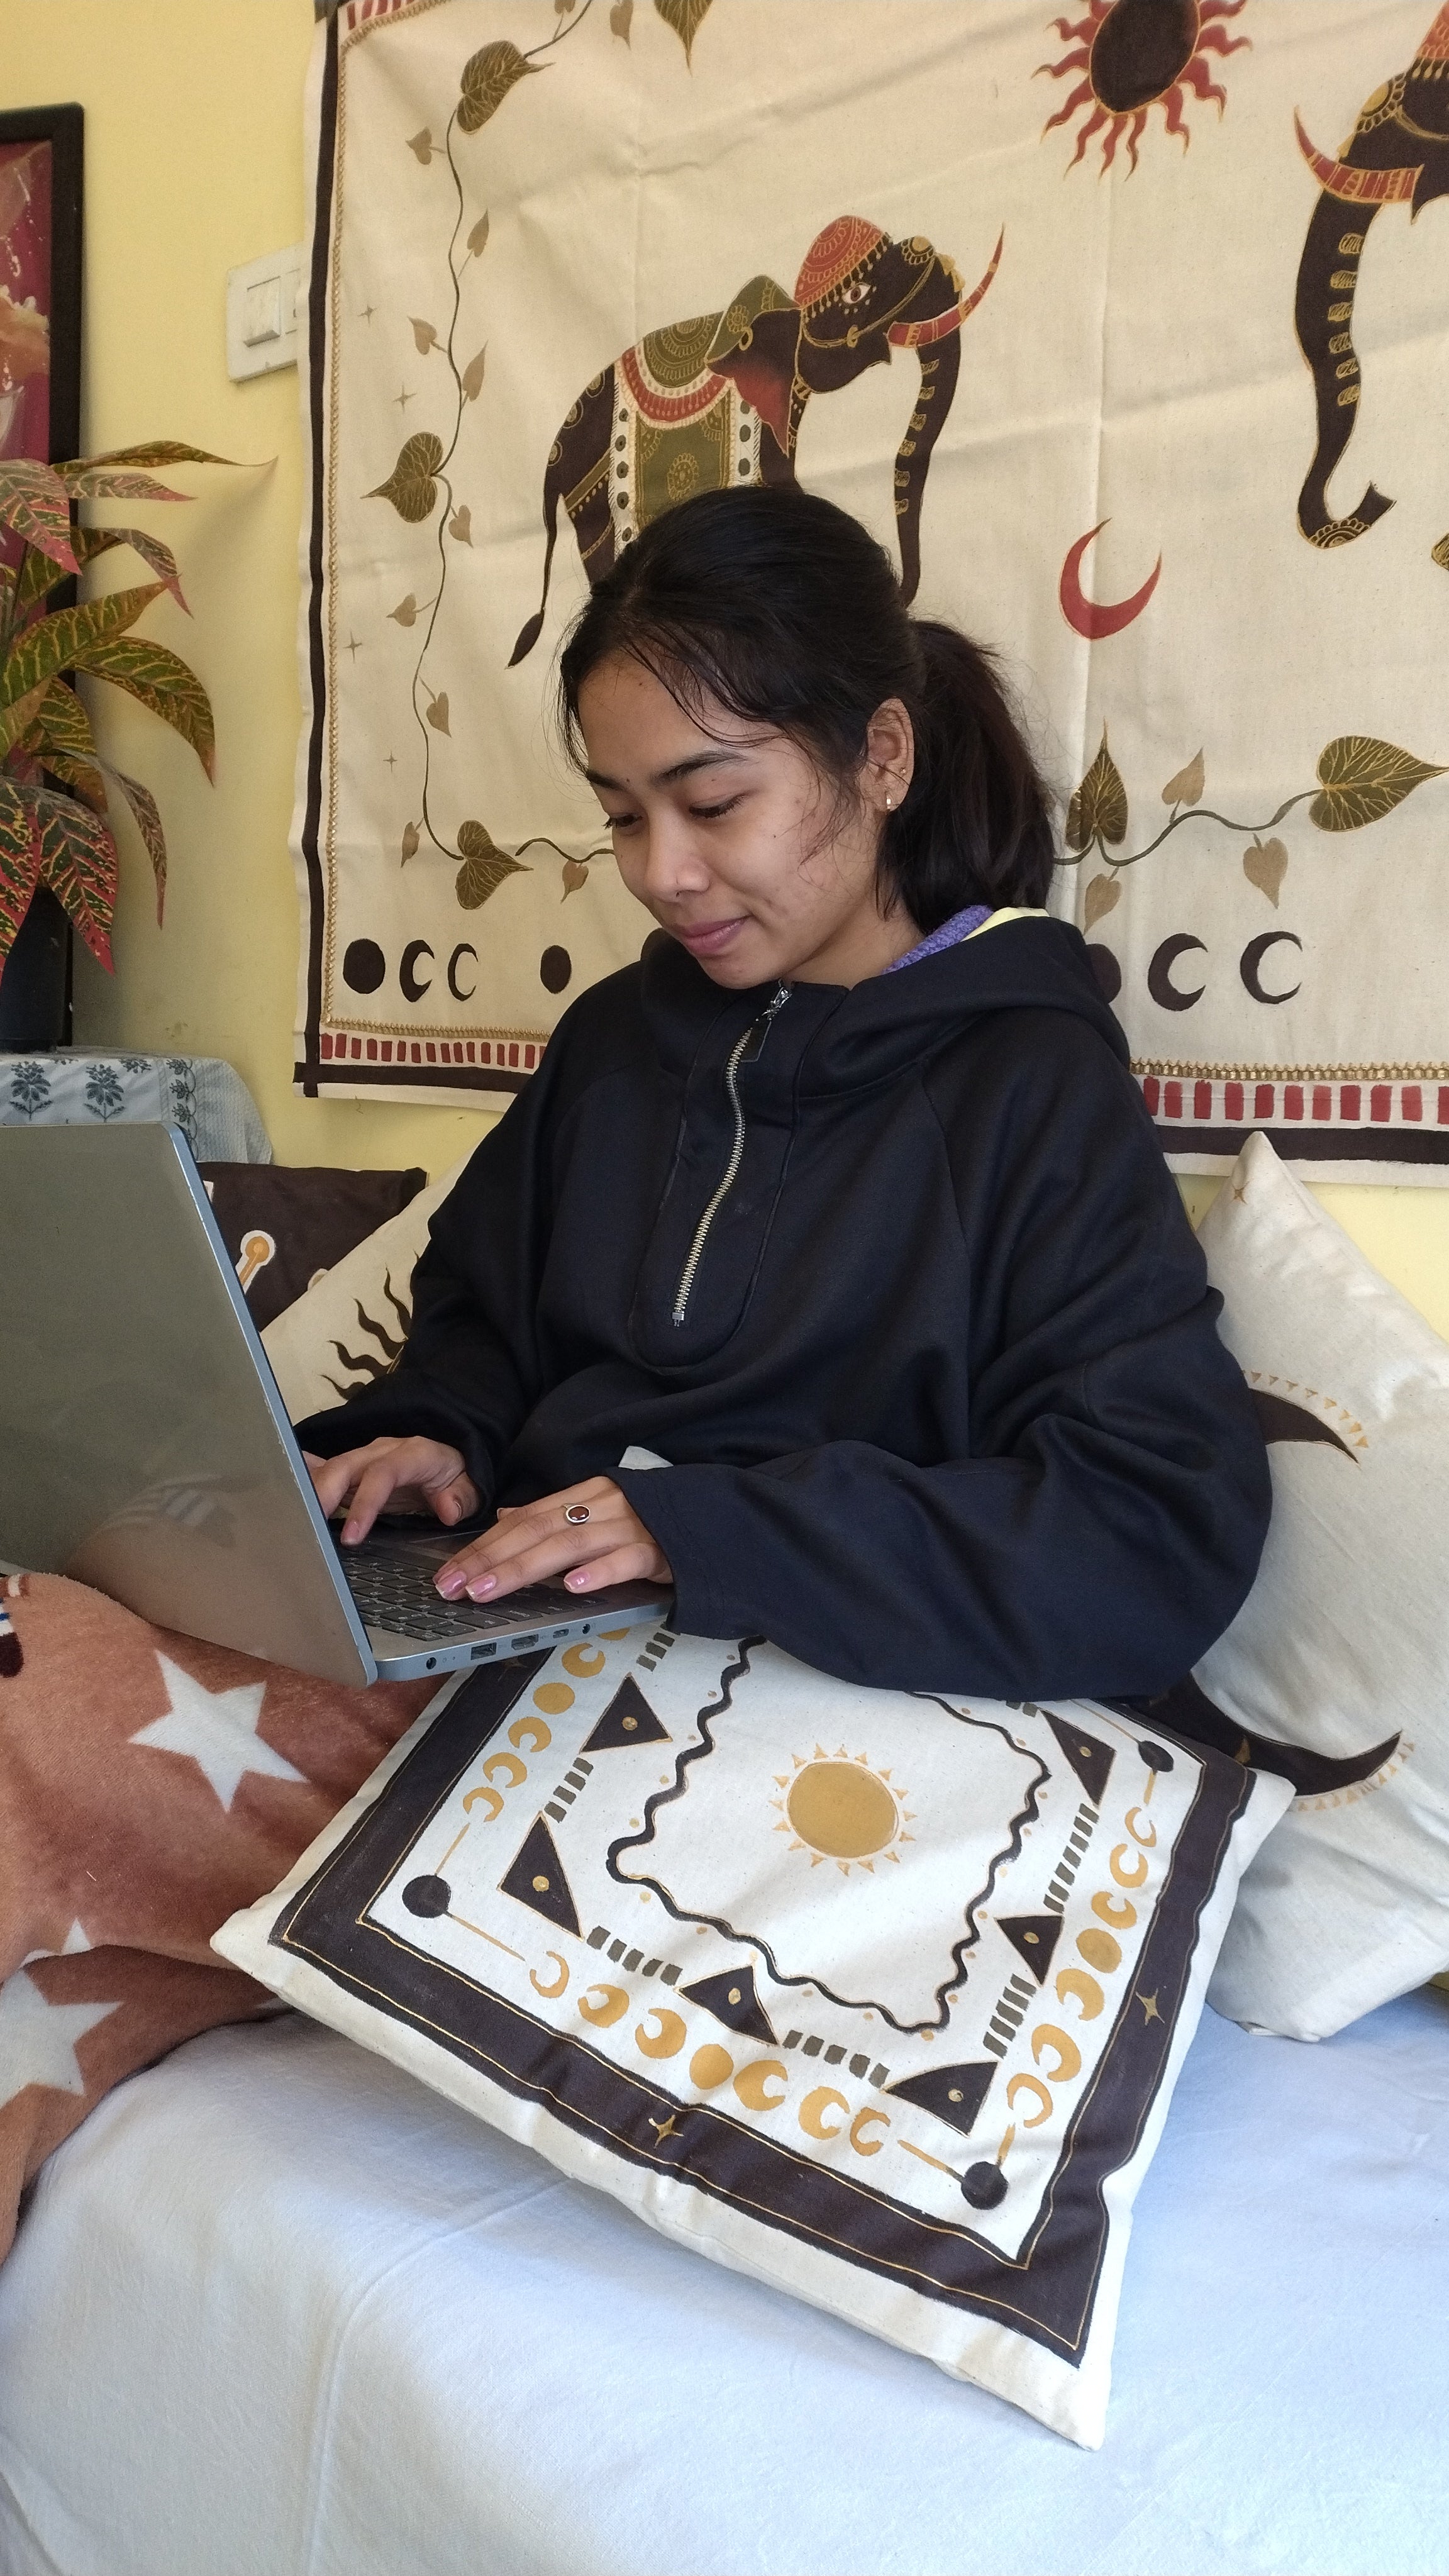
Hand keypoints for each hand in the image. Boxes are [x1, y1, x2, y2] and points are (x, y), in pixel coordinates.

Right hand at [304, 1438, 479, 1544]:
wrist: (449, 1460)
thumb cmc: (455, 1476)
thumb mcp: (468, 1486)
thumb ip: (462, 1497)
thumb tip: (448, 1509)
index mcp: (412, 1454)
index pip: (383, 1474)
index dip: (365, 1503)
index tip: (350, 1538)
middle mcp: (382, 1451)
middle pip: (345, 1467)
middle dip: (322, 1495)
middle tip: (306, 1527)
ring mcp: (363, 1459)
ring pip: (329, 1469)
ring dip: (308, 1492)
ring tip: (289, 1517)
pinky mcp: (351, 1470)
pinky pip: (322, 1468)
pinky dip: (301, 1474)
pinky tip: (279, 1481)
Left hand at [434, 1475, 671, 1604]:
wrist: (716, 1519)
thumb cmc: (651, 1520)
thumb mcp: (599, 1510)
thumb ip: (554, 1516)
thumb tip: (506, 1518)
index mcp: (584, 1496)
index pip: (524, 1520)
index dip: (484, 1545)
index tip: (449, 1571)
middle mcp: (601, 1506)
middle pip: (538, 1530)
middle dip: (491, 1559)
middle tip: (453, 1586)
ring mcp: (631, 1526)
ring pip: (571, 1544)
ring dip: (525, 1568)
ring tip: (490, 1590)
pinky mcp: (660, 1550)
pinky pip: (626, 1560)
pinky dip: (599, 1572)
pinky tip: (573, 1587)